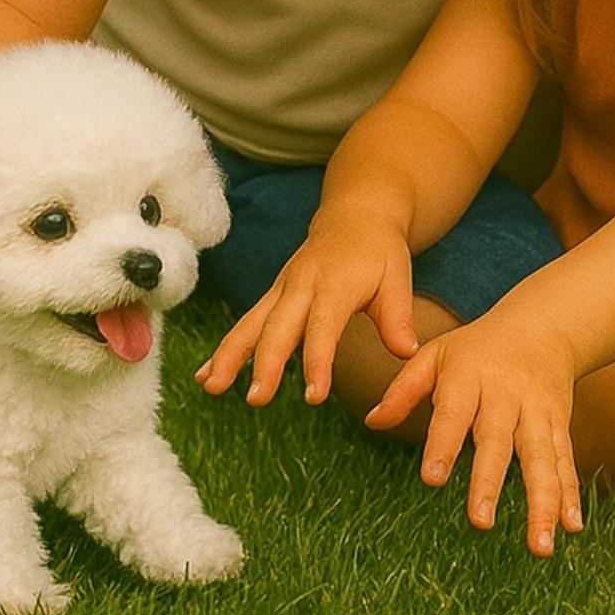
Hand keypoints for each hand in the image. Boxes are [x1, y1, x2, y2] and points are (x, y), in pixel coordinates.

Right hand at [196, 213, 418, 405]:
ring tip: (212, 387)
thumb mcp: (397, 276)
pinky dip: (226, 348)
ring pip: (252, 323)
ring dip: (231, 355)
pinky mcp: (274, 295)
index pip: (324, 326)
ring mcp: (283, 288)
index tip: (314, 396)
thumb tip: (408, 353)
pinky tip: (206, 376)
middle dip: (266, 362)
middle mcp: (302, 284)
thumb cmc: (379, 251)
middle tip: (256, 399)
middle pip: (279, 326)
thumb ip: (398, 316)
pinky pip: (247, 322)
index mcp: (335, 283)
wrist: (355, 215)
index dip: (318, 361)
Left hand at [366, 310, 581, 556]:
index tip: (432, 478)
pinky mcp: (559, 425)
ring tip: (539, 546)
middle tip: (480, 522)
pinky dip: (569, 494)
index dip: (443, 444)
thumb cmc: (476, 349)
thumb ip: (404, 389)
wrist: (541, 326)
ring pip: (540, 457)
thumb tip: (371, 422)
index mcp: (469, 377)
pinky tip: (571, 528)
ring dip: (542, 501)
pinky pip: (564, 461)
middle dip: (489, 481)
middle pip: (497, 440)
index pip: (453, 413)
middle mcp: (505, 395)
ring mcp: (536, 411)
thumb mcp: (436, 355)